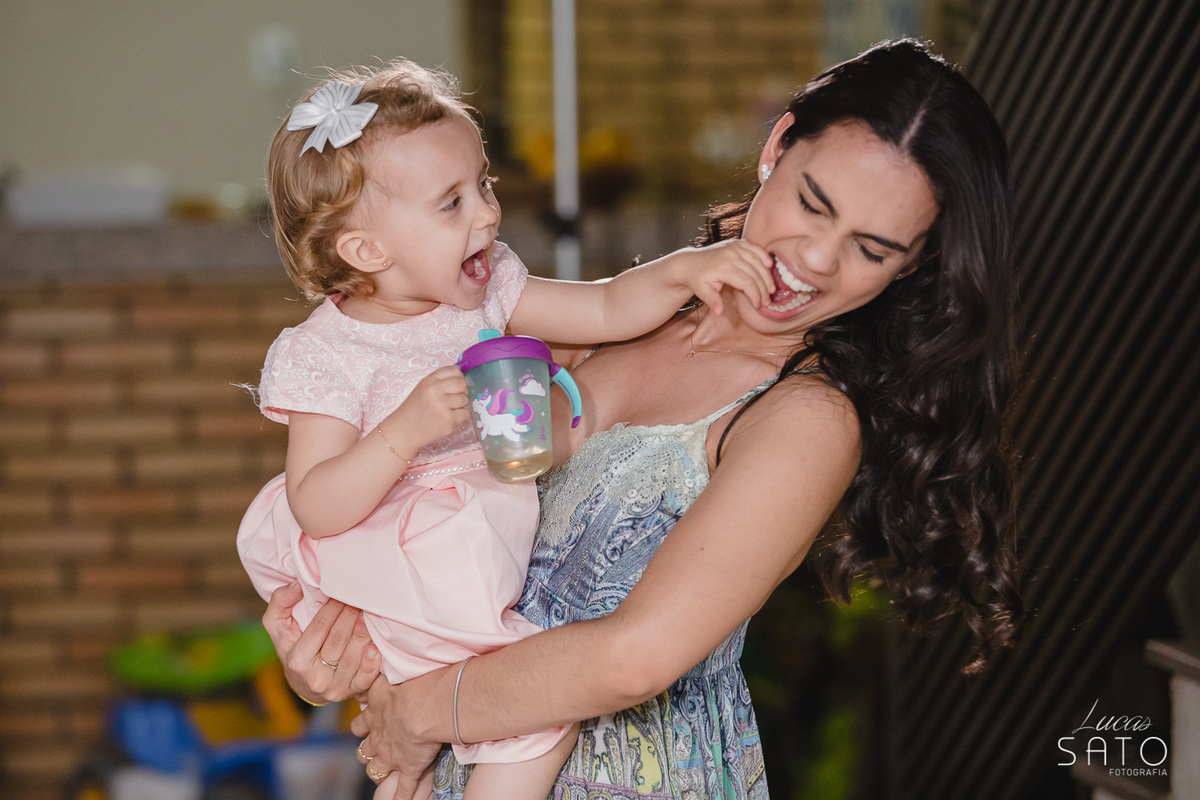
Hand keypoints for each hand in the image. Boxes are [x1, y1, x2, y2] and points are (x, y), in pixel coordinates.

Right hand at [263, 581, 381, 702]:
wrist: (304, 684)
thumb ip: (281, 602)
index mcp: (297, 660)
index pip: (319, 628)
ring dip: (363, 632)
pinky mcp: (351, 692)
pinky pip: (365, 678)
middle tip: (359, 598)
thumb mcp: (277, 626)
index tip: (341, 593)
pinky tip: (375, 646)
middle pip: (339, 640)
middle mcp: (315, 677)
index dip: (332, 608)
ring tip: (368, 613)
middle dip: (350, 615)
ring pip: (353, 656)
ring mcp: (335, 687)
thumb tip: (297, 583)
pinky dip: (372, 662)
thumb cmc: (292, 647)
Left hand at [352, 672, 444, 798]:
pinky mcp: (409, 768)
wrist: (423, 705)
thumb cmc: (412, 682)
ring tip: (383, 771)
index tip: (365, 722)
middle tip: (373, 747)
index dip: (362, 725)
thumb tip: (372, 647)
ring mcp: (392, 755)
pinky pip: (403, 789)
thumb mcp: (391, 668)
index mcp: (376, 712)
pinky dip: (401, 796)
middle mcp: (379, 736)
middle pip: (365, 749)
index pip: (361, 722)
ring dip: (379, 770)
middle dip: (367, 750)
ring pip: (377, 769)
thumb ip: (382, 664)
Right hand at [386, 365, 470, 451]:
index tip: (457, 384)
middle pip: (461, 384)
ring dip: (461, 405)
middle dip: (463, 391)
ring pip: (464, 399)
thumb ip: (440, 382)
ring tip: (449, 409)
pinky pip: (464, 414)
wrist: (404, 430)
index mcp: (428, 381)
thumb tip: (462, 378)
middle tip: (457, 397)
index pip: (453, 370)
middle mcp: (434, 391)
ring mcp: (441, 405)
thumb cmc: (415, 409)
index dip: (459, 377)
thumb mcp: (423, 389)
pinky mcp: (447, 419)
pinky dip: (460, 417)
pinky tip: (448, 418)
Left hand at [669, 240, 774, 314]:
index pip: (747, 283)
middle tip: (767, 301)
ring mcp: (734, 247)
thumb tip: (719, 312)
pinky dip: (763, 255)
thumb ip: (712, 301)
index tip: (758, 305)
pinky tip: (770, 265)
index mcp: (723, 268)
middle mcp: (730, 255)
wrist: (690, 262)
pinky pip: (754, 248)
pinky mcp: (736, 243)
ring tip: (771, 289)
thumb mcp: (701, 292)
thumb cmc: (697, 279)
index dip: (756, 295)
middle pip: (755, 273)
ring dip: (767, 275)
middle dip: (763, 289)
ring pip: (757, 261)